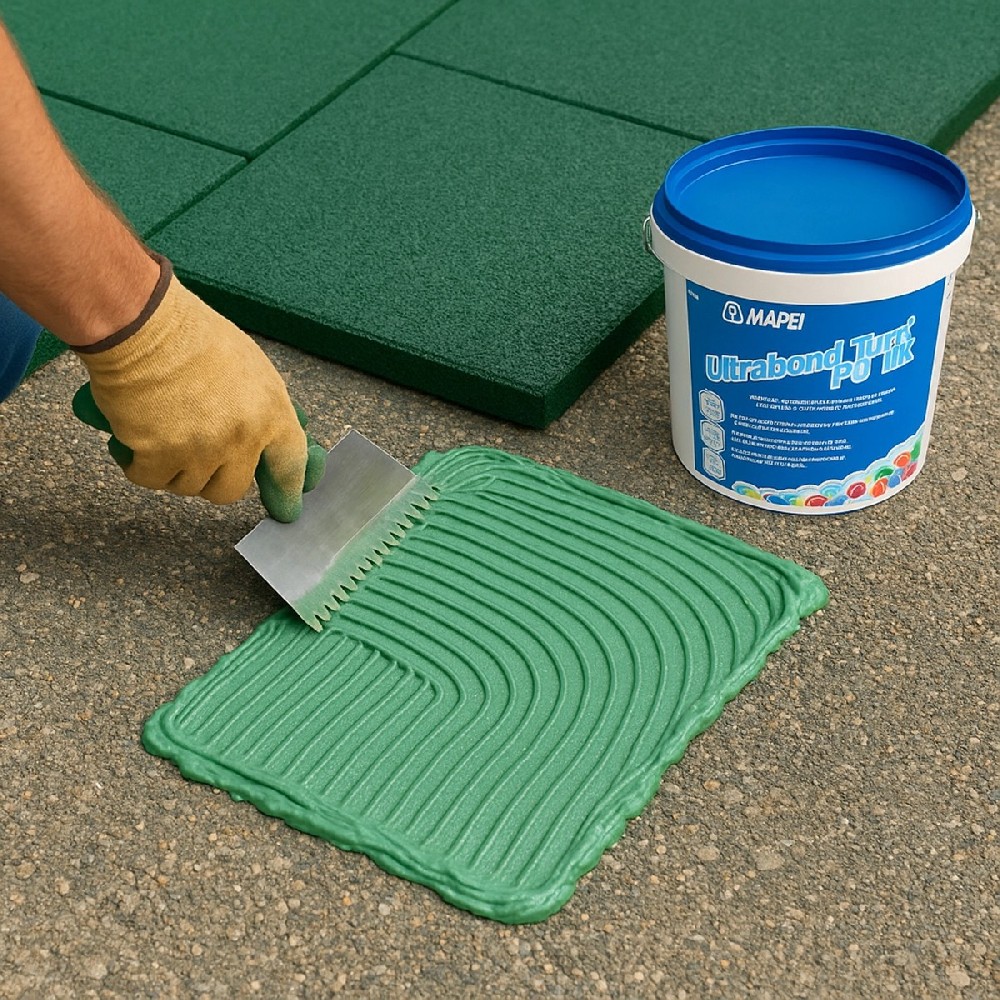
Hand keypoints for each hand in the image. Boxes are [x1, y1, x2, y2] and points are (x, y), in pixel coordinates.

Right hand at [72, 262, 325, 521]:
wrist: (142, 323)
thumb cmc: (191, 334)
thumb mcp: (248, 366)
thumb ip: (258, 407)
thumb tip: (261, 439)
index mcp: (271, 411)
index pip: (289, 464)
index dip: (287, 491)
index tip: (286, 509)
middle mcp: (242, 437)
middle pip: (231, 489)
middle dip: (214, 479)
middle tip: (197, 457)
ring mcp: (201, 449)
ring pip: (189, 487)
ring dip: (174, 470)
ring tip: (163, 434)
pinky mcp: (159, 455)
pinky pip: (150, 480)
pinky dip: (140, 466)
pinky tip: (136, 442)